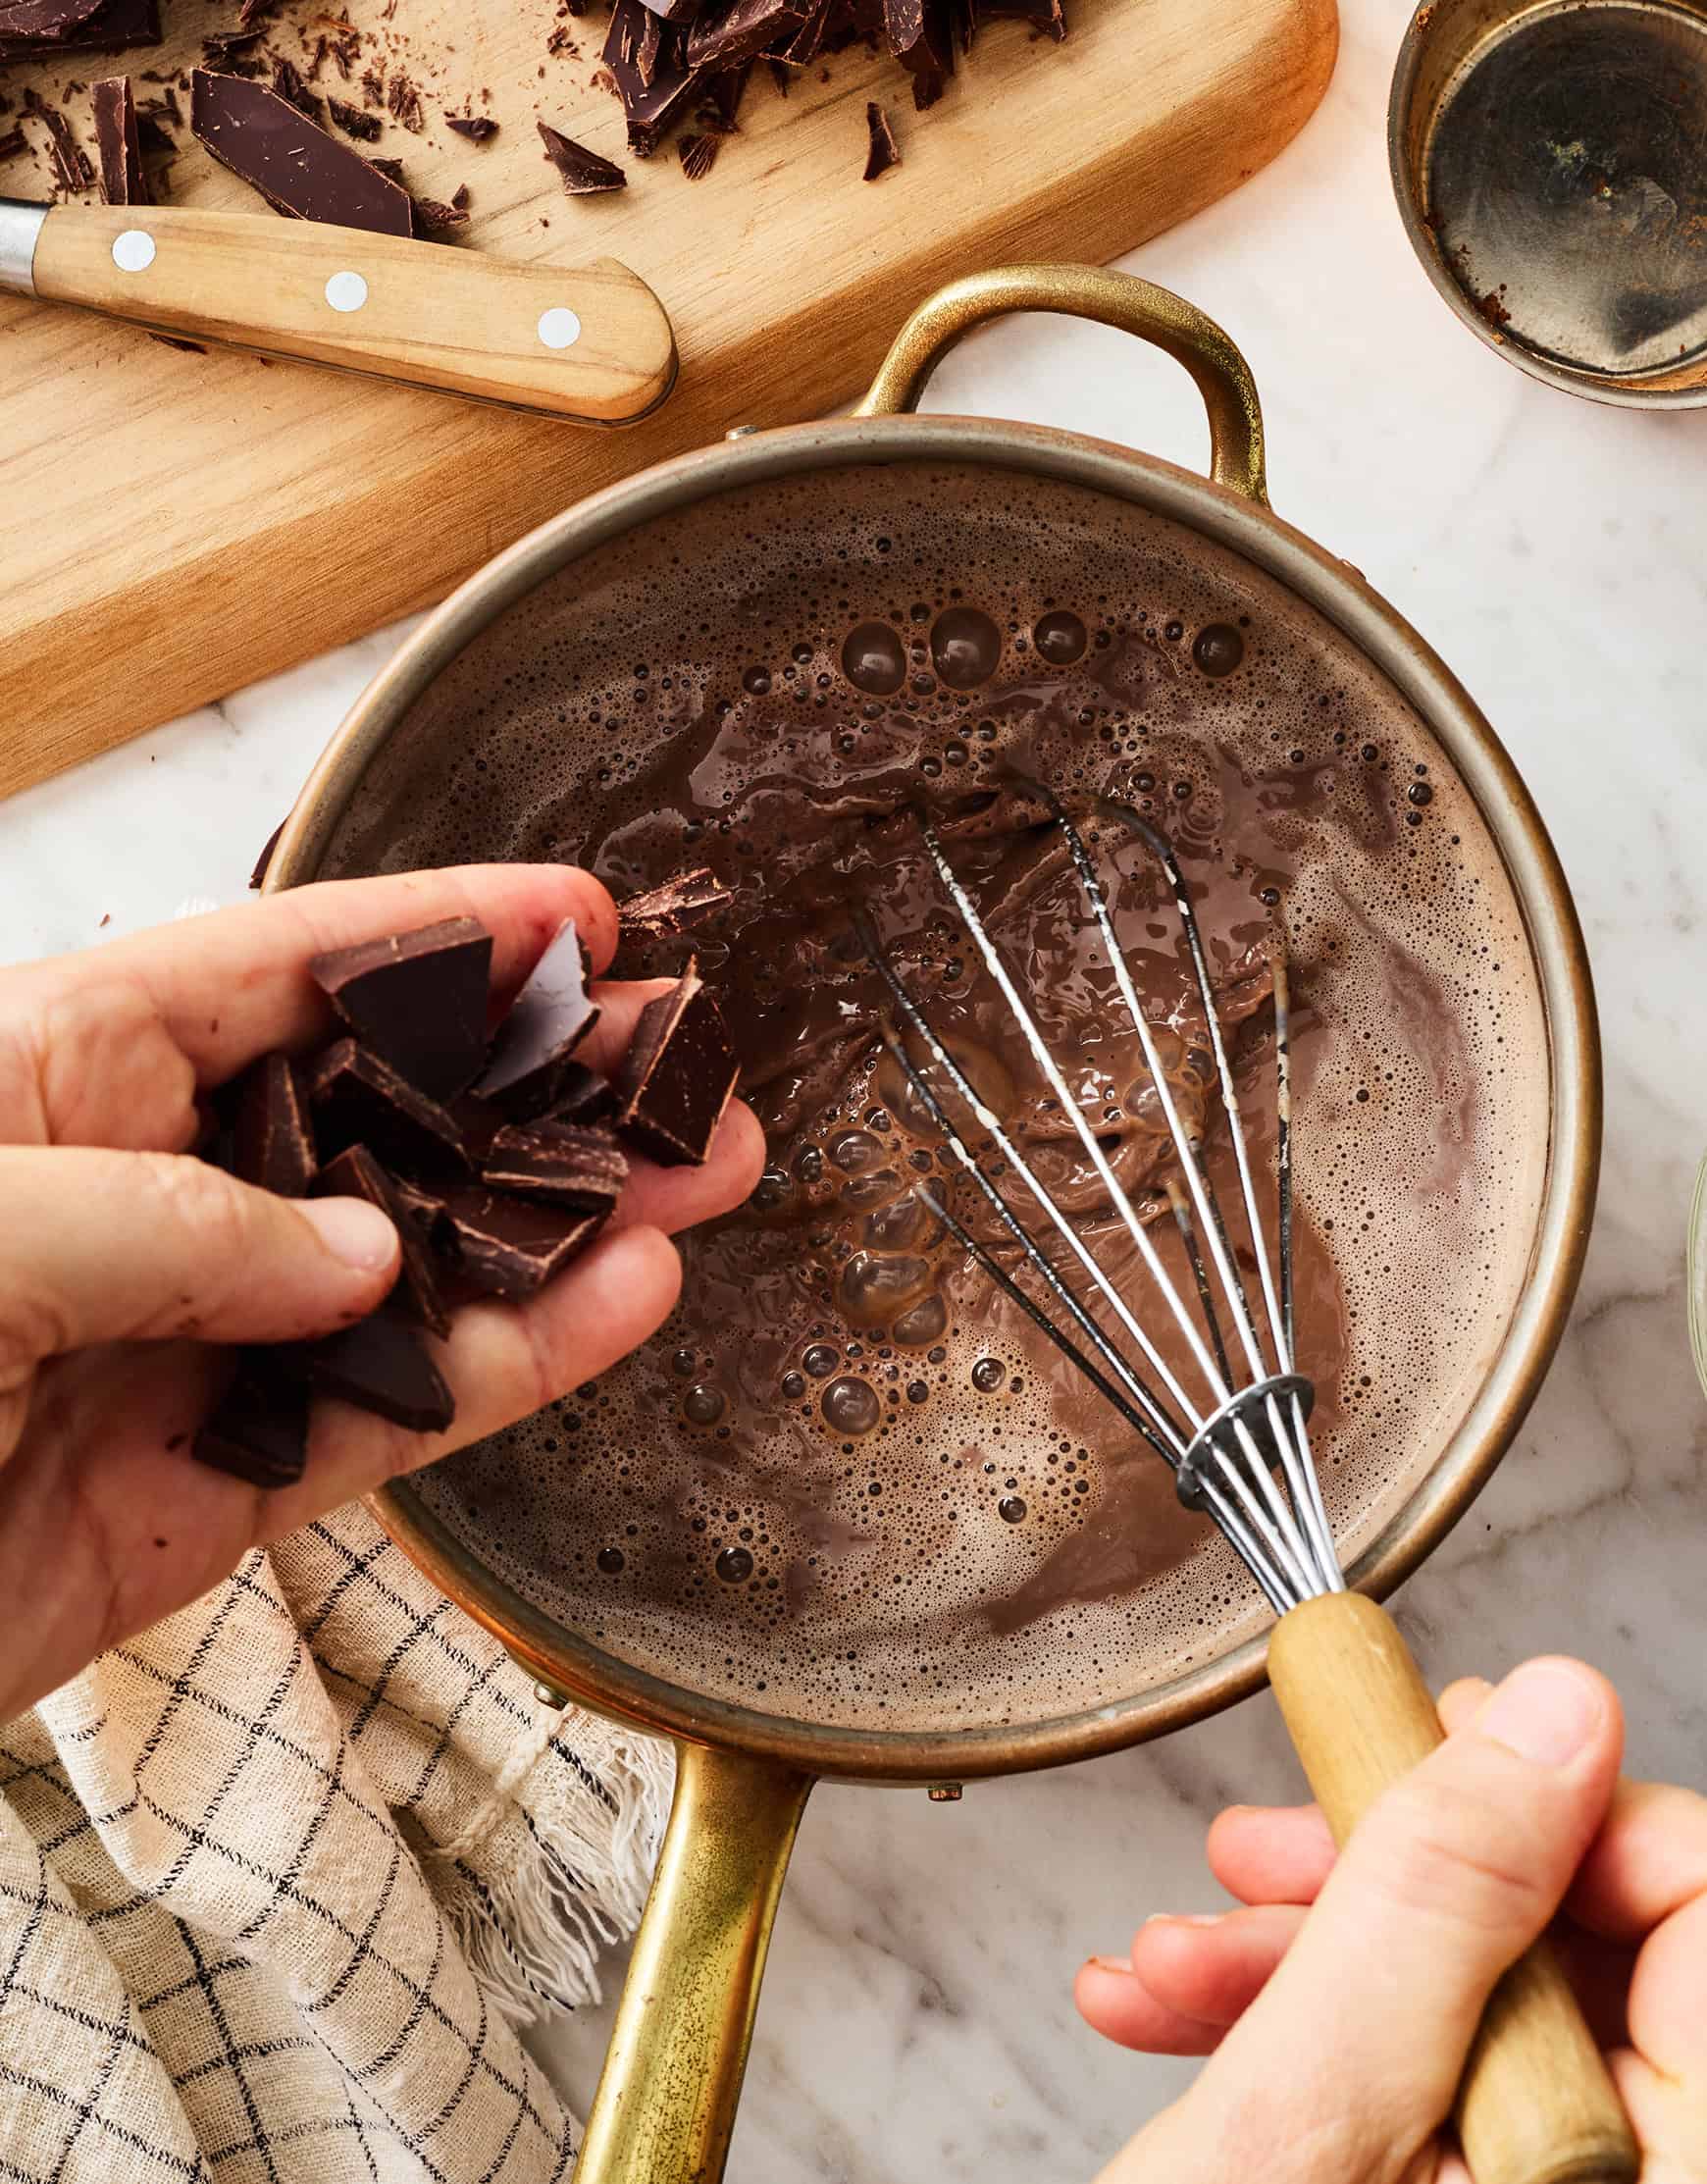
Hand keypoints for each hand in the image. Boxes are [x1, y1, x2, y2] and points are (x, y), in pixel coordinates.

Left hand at [0, 864, 763, 1724]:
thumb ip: (164, 1222)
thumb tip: (353, 1251)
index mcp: (61, 1074)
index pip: (285, 968)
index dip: (438, 933)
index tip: (579, 921)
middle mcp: (149, 1193)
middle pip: (386, 1113)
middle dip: (543, 1082)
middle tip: (687, 1063)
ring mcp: (200, 1341)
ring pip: (422, 1266)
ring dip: (569, 1222)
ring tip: (706, 1173)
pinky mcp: (224, 1481)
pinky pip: (399, 1413)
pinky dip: (519, 1365)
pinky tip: (623, 1304)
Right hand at [1078, 1658, 1706, 2181]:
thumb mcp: (1312, 2116)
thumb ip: (1438, 1897)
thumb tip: (1558, 1712)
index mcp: (1674, 2181)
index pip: (1706, 1898)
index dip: (1562, 1805)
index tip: (1425, 1768)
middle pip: (1581, 1935)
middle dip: (1387, 1875)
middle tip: (1263, 1854)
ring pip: (1482, 1995)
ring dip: (1313, 1950)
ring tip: (1180, 1968)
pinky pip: (1435, 2072)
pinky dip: (1311, 2027)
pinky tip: (1193, 2018)